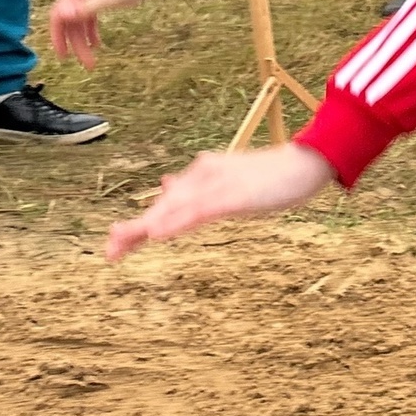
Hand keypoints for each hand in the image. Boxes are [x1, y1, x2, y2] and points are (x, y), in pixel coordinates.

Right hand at [49, 0, 173, 69]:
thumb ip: (86, 7)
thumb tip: (60, 15)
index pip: (58, 15)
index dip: (57, 37)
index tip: (63, 57)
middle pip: (71, 20)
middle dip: (77, 44)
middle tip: (88, 64)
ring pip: (81, 20)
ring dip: (84, 40)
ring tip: (93, 60)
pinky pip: (91, 15)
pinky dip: (92, 30)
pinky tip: (97, 44)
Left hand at [106, 143, 334, 261]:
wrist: (307, 162)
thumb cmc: (274, 175)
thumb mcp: (233, 181)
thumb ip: (203, 187)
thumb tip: (167, 185)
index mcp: (204, 173)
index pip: (165, 201)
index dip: (140, 224)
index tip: (116, 246)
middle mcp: (204, 175)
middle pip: (163, 206)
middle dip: (134, 230)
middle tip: (108, 253)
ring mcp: (218, 185)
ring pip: (175, 209)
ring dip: (146, 227)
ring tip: (120, 243)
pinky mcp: (233, 195)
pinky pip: (199, 212)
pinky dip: (176, 223)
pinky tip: (158, 234)